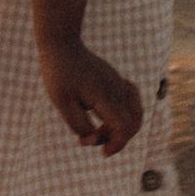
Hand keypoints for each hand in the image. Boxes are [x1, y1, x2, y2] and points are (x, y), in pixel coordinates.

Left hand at [39, 39, 142, 153]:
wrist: (61, 43)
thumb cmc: (58, 73)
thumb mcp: (61, 103)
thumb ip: (78, 124)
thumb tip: (93, 139)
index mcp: (103, 95)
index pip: (124, 126)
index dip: (117, 143)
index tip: (103, 152)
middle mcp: (116, 89)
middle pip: (133, 122)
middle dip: (118, 139)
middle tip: (96, 141)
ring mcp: (119, 83)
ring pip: (135, 112)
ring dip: (123, 127)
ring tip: (100, 130)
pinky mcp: (117, 80)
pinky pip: (132, 101)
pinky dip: (125, 115)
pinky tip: (106, 117)